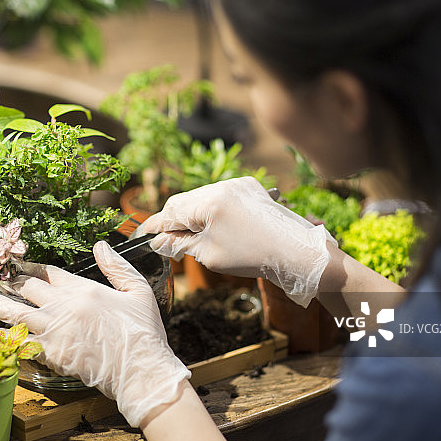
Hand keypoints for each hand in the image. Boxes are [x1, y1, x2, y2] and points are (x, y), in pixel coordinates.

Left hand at [0, 241, 190, 426]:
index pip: (49, 273)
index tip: (18, 264)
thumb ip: (117, 267)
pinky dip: (8, 337)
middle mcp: (65, 306)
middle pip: (28, 289)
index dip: (31, 267)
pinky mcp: (52, 354)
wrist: (140, 369)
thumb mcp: (138, 290)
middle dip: (9, 281)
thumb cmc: (143, 331)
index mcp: (84, 289)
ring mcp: (56, 331)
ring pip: (18, 314)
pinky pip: (23, 343)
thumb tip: (100, 245)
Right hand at [138, 176, 333, 306]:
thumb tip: (158, 242)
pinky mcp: (249, 187)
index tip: (143, 235)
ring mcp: (237, 184)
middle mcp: (221, 186)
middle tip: (168, 243)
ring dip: (192, 215)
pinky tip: (214, 228)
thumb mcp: (209, 255)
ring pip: (200, 197)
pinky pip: (219, 196)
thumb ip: (179, 244)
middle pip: (183, 201)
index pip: (170, 212)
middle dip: (173, 221)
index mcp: (209, 202)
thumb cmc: (254, 257)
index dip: (154, 226)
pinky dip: (211, 210)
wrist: (297, 254)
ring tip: (193, 239)